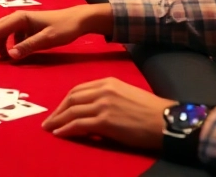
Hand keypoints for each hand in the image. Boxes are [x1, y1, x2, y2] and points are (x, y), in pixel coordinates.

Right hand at [0, 3, 111, 60]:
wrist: (78, 20)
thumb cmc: (64, 28)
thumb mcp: (48, 39)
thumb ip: (28, 46)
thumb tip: (9, 55)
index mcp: (20, 18)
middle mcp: (18, 18)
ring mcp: (22, 23)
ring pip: (2, 34)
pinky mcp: (27, 28)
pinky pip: (11, 37)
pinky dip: (7, 45)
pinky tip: (10, 55)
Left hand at [43, 78, 175, 151]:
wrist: (166, 120)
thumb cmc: (150, 110)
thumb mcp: (125, 94)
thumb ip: (107, 98)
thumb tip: (92, 110)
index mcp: (107, 82)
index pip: (79, 89)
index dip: (66, 100)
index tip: (59, 109)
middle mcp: (103, 90)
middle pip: (71, 98)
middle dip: (58, 110)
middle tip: (49, 120)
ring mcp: (103, 105)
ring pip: (72, 111)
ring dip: (58, 121)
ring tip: (49, 129)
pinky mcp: (105, 121)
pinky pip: (78, 125)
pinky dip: (66, 129)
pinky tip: (59, 134)